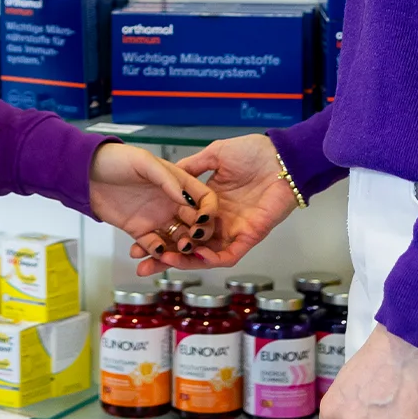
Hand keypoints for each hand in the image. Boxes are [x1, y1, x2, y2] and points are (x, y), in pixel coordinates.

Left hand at [88, 143, 219, 269]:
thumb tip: (188, 200)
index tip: (203, 222)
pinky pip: (153, 246)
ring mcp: (157, 218)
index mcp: (179, 183)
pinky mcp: (140, 230)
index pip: (205, 200)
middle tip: (188, 243)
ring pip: (176, 239)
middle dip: (196, 237)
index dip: (209, 212)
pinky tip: (151, 251)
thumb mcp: (144, 162)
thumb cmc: (117, 160)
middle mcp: (172, 203)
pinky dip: (154, 252)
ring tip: (169, 253)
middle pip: (195, 224)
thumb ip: (167, 179)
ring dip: (177, 249)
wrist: (87, 172)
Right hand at [152, 134, 298, 275]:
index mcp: (208, 205)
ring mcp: (233, 231)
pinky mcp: (250, 236)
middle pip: (188, 247)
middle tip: (142, 266)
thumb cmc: (253, 153)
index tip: (136, 243)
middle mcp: (218, 222)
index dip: (159, 235)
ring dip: (186, 262)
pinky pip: (229, 254)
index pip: (179, 226)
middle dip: (165, 258)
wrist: (281, 157)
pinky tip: (197, 255)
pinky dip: (213, 259)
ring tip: (165, 261)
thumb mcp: (214, 155)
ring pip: (206, 256)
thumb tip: (168, 175)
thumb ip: (192, 167)